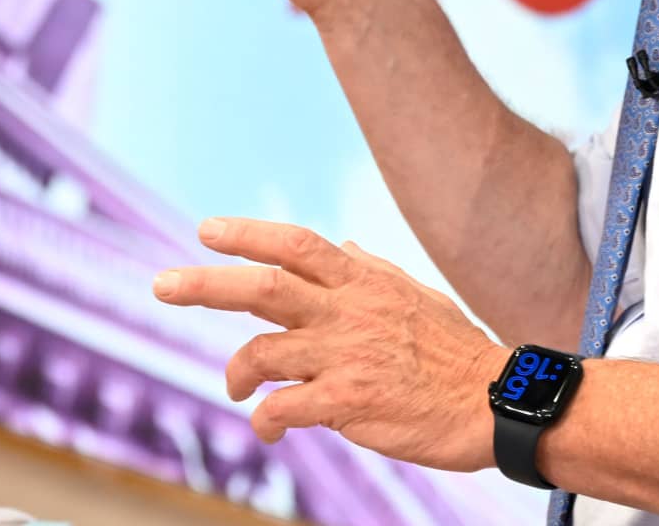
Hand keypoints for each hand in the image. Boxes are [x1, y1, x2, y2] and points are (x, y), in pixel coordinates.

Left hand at [153, 218, 508, 472]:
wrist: (496, 402)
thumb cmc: (458, 353)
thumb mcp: (418, 295)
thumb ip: (372, 271)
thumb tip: (341, 246)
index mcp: (365, 283)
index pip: (297, 245)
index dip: (248, 234)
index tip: (206, 230)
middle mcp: (350, 312)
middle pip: (264, 288)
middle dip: (206, 283)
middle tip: (162, 283)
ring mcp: (347, 356)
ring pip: (263, 353)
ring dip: (236, 372)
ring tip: (236, 387)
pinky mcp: (350, 402)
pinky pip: (285, 408)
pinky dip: (265, 419)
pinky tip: (268, 428)